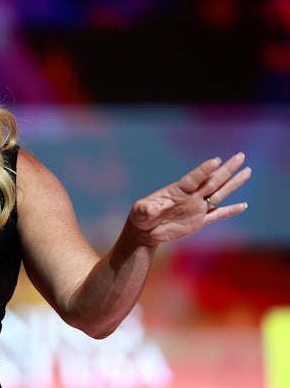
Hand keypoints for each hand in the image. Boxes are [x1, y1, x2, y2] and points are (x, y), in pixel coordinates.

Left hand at [129, 152, 250, 245]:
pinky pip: (218, 215)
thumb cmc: (140, 217)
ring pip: (219, 194)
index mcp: (177, 191)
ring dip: (233, 184)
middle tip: (240, 156)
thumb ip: (145, 209)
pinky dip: (230, 211)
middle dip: (226, 169)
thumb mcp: (139, 212)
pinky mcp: (199, 221)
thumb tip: (148, 209)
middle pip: (212, 181)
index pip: (193, 178)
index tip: (216, 160)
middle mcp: (190, 196)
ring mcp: (196, 207)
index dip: (203, 170)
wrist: (146, 231)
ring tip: (247, 171)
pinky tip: (243, 205)